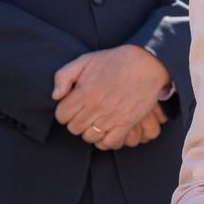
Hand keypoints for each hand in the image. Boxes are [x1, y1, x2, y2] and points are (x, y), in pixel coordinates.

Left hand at [52, 45, 169, 150]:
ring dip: (90, 131)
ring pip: (90, 137)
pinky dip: (106, 141)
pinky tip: (107, 131)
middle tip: (84, 113)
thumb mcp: (85, 60)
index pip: (61, 115)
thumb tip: (56, 97)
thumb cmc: (114, 61)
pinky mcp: (127, 123)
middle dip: (76, 121)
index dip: (65, 111)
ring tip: (95, 121)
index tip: (73, 106)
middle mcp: (96, 107)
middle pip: (74, 128)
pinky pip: (110, 143)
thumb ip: (63, 76)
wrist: (147, 63)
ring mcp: (112, 117)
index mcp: (84, 92)